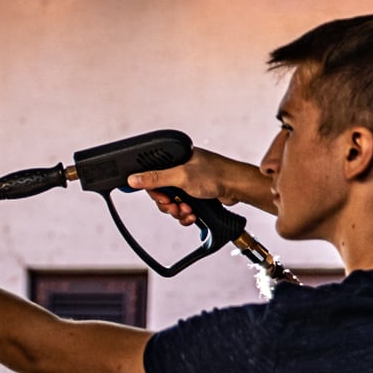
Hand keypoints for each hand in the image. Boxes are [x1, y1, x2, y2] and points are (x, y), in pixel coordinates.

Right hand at [126, 149, 256, 226]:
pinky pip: (182, 207)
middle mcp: (182, 169)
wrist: (239, 188)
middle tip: (174, 205)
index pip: (153, 175)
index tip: (159, 197)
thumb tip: (133, 179)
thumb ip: (155, 178)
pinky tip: (193, 214)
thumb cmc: (217, 174)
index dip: (154, 189)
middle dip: (168, 203)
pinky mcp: (196, 195)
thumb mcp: (181, 176)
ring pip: (171, 202)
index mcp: (176, 158)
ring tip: (187, 211)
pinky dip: (186, 214)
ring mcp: (189, 183)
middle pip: (161, 191)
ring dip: (177, 210)